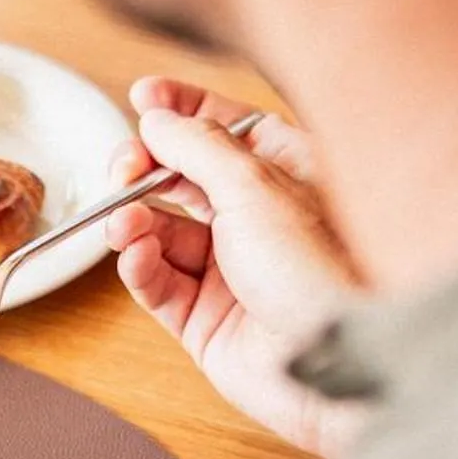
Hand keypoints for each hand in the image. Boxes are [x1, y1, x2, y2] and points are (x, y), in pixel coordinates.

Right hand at [106, 78, 363, 458]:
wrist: (334, 363)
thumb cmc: (317, 271)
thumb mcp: (254, 187)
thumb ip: (198, 148)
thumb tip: (157, 120)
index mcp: (287, 176)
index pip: (228, 128)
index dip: (184, 110)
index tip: (141, 95)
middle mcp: (259, 220)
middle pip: (185, 178)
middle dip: (146, 169)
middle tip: (122, 168)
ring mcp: (231, 271)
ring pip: (163, 232)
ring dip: (134, 222)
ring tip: (122, 223)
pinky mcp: (205, 320)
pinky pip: (158, 283)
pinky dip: (140, 265)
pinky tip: (136, 255)